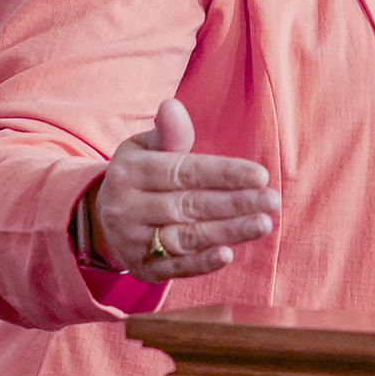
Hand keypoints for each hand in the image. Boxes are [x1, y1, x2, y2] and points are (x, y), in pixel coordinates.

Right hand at [91, 99, 279, 280]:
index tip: (260, 175)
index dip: (224, 174)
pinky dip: (201, 263)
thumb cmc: (138, 176)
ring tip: (263, 224)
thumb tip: (172, 106)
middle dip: (235, 203)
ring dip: (227, 232)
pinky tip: (228, 255)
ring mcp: (133, 241)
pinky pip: (174, 268)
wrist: (102, 220)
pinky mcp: (142, 269)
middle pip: (189, 205)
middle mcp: (127, 208)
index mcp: (131, 172)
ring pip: (186, 237)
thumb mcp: (143, 148)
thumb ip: (167, 133)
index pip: (184, 172)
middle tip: (272, 200)